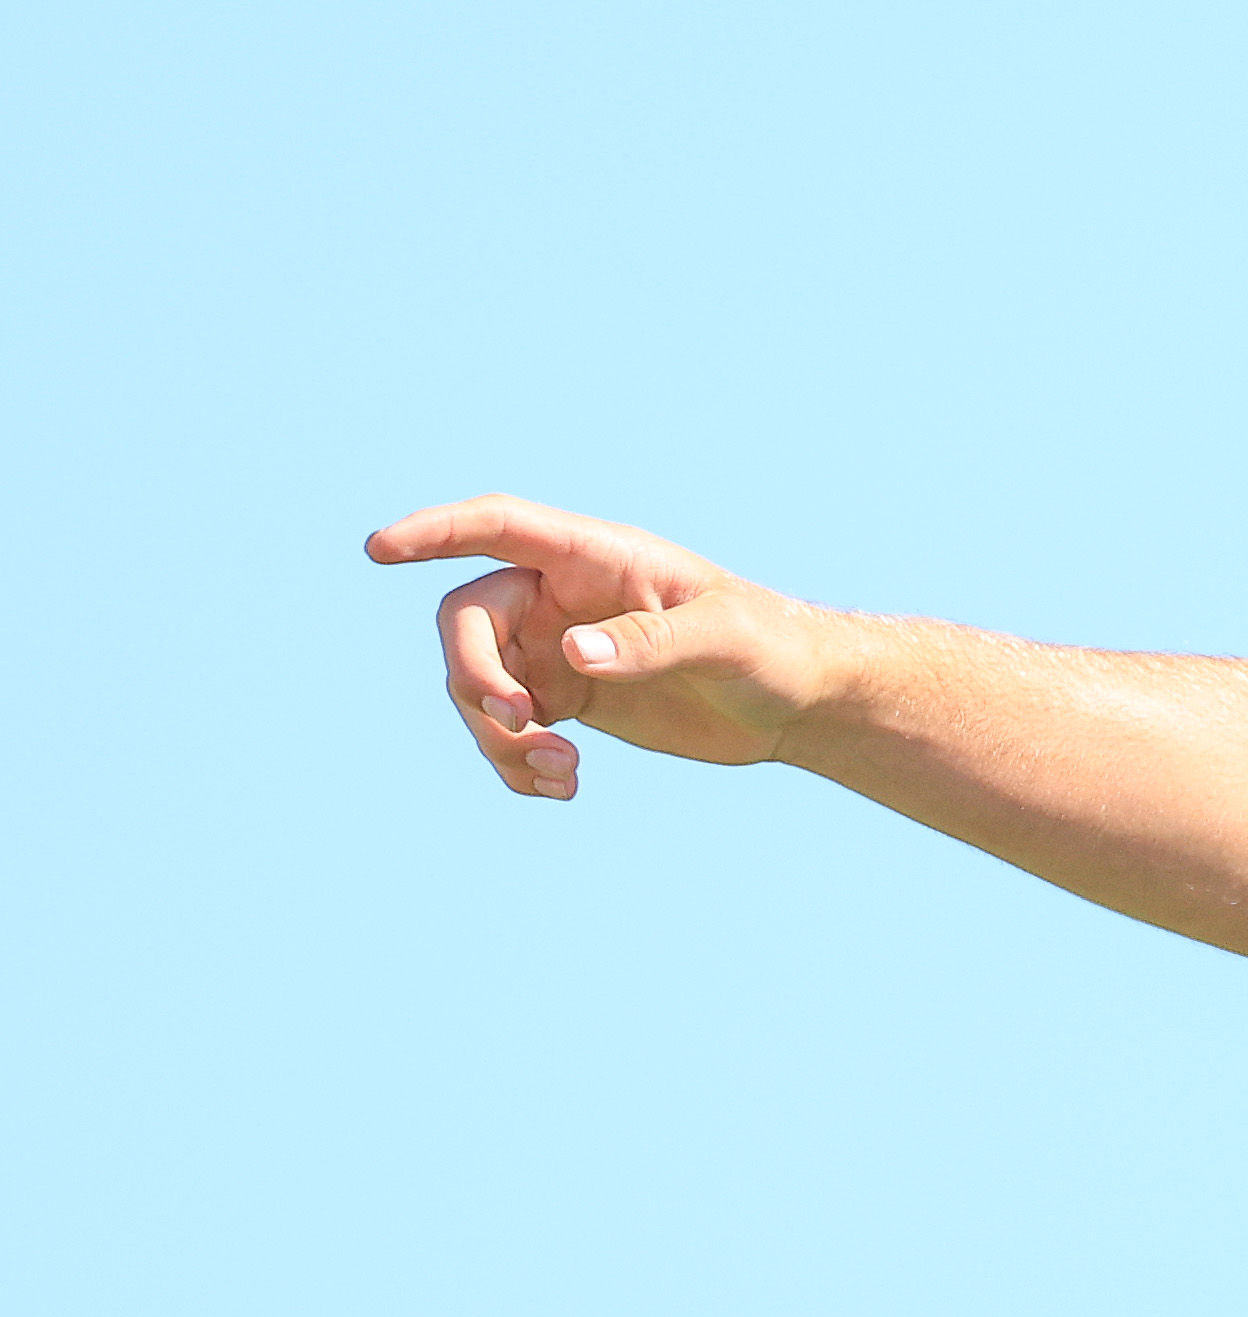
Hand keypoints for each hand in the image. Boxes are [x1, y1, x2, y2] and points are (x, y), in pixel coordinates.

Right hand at [367, 495, 836, 802]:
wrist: (798, 701)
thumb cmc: (772, 647)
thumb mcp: (724, 637)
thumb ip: (650, 641)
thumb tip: (574, 655)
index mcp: (593, 557)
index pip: (496, 528)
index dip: (434, 533)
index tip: (379, 550)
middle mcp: (562, 597)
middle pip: (467, 620)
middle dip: (474, 675)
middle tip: (518, 724)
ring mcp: (559, 649)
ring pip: (477, 684)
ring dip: (497, 736)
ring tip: (563, 775)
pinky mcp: (570, 701)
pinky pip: (510, 731)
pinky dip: (517, 764)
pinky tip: (562, 789)